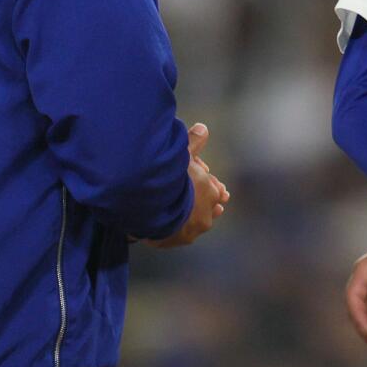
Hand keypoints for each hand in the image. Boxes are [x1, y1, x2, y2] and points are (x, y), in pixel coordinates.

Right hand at [144, 123, 229, 249]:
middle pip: (210, 206)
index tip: (204, 179)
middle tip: (201, 198)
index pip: (215, 188)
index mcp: (210, 190)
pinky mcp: (183, 239)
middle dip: (205, 200)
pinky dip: (179, 226)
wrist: (151, 207)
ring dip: (194, 214)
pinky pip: (183, 232)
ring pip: (199, 221)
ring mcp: (196, 227)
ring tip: (189, 211)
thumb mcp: (181, 155)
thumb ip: (193, 142)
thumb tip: (203, 127)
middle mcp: (208, 211)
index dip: (208, 182)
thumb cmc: (169, 177)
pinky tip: (173, 223)